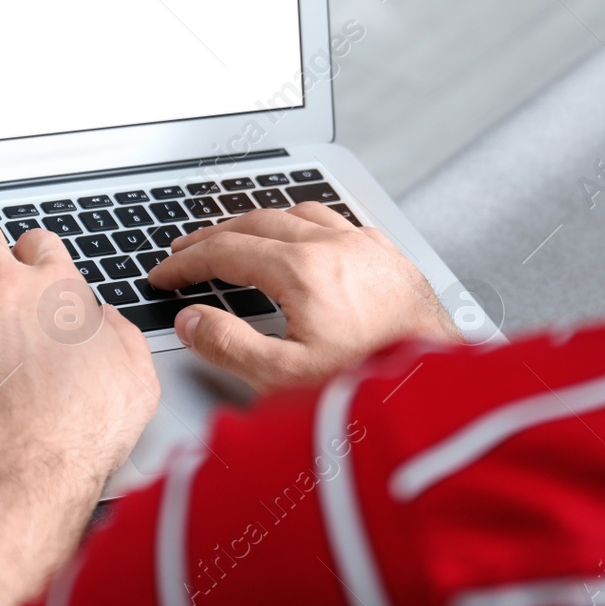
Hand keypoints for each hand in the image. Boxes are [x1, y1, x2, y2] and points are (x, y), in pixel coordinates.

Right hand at [148, 202, 462, 390]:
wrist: (440, 391)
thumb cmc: (371, 387)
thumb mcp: (284, 379)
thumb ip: (228, 346)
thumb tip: (194, 320)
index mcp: (302, 271)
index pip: (225, 252)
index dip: (186, 262)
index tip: (164, 275)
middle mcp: (335, 246)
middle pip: (256, 222)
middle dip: (213, 236)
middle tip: (185, 251)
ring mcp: (365, 246)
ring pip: (297, 213)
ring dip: (258, 222)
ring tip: (236, 235)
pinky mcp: (389, 255)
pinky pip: (337, 221)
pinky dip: (304, 224)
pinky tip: (304, 238)